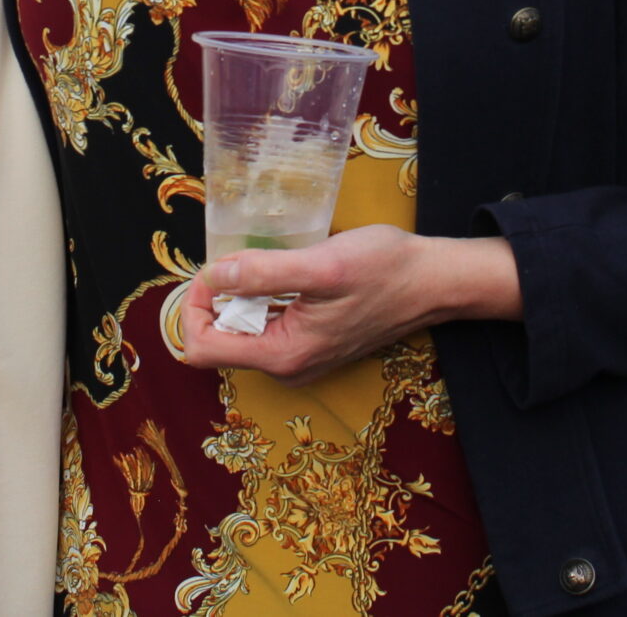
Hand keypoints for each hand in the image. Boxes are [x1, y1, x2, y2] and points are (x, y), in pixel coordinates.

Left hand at [176, 227, 517, 387]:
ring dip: (237, 297)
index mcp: (283, 356)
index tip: (213, 268)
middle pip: (216, 342)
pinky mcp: (309, 344)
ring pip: (239, 333)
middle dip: (214, 299)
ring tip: (259, 261)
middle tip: (236, 258)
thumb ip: (265, 272)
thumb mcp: (322, 264)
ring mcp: (298, 359)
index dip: (193, 307)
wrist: (433, 282)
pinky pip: (264, 327)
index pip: (201, 348)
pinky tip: (280, 272)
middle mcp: (286, 367)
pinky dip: (259, 299)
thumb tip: (213, 275)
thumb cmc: (385, 270)